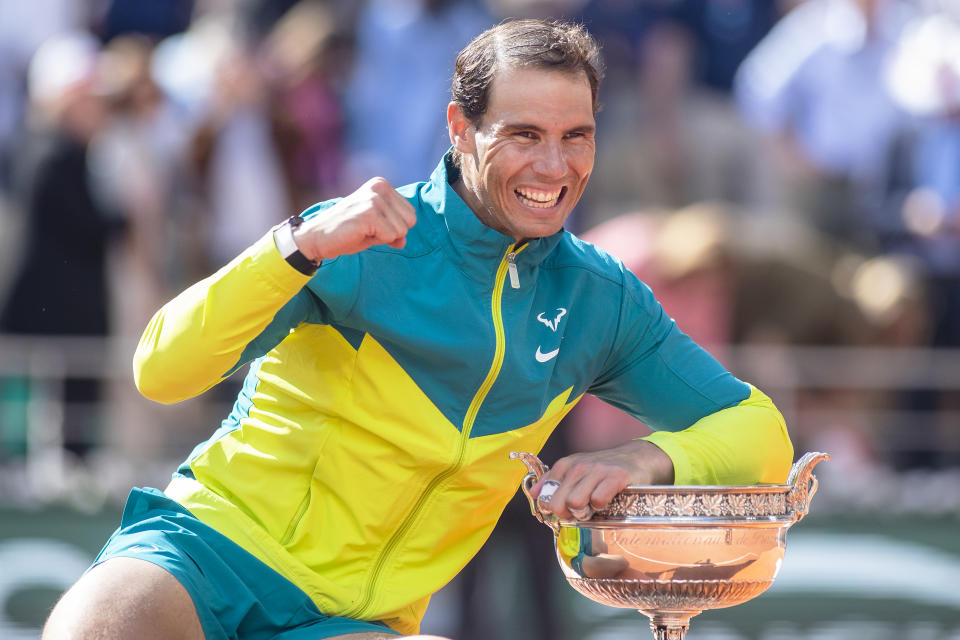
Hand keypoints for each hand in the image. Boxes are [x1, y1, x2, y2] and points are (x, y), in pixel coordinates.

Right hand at [293, 177, 416, 260]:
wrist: (317, 236)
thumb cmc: (346, 231)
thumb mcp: (376, 227)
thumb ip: (394, 230)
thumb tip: (404, 241)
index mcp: (382, 185)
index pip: (410, 214)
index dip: (394, 227)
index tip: (372, 225)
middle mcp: (380, 187)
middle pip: (410, 221)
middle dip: (392, 233)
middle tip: (367, 229)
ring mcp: (374, 199)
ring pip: (401, 230)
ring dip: (383, 237)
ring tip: (362, 231)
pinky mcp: (369, 213)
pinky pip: (391, 237)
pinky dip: (377, 241)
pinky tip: (359, 233)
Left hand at [530, 439, 673, 519]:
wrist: (637, 457)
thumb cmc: (603, 469)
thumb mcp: (576, 470)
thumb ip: (554, 482)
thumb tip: (534, 494)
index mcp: (565, 465)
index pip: (546, 495)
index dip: (554, 508)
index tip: (566, 509)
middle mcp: (578, 466)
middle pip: (558, 503)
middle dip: (567, 513)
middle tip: (581, 511)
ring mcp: (597, 470)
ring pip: (575, 502)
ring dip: (585, 511)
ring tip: (594, 506)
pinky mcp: (616, 477)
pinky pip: (598, 500)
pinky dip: (602, 506)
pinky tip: (608, 501)